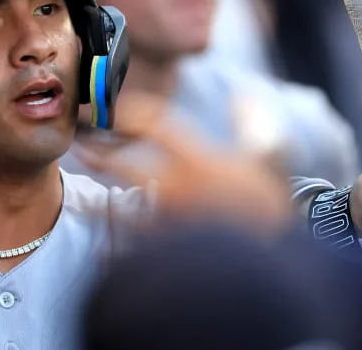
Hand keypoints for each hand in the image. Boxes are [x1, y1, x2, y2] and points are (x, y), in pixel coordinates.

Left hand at [78, 92, 292, 235]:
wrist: (278, 268)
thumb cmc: (272, 210)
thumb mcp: (270, 161)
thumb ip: (252, 123)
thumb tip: (243, 94)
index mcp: (200, 161)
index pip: (154, 122)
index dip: (132, 112)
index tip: (120, 112)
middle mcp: (177, 189)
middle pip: (123, 164)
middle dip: (99, 155)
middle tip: (83, 149)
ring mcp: (167, 224)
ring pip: (119, 207)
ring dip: (97, 201)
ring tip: (82, 199)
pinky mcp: (163, 255)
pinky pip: (127, 246)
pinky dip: (112, 244)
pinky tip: (101, 243)